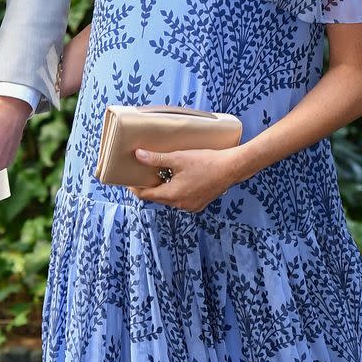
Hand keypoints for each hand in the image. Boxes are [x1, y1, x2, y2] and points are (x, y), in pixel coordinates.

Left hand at [129, 146, 244, 212]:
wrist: (232, 168)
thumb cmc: (207, 162)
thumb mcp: (179, 158)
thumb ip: (157, 158)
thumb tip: (138, 155)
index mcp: (173, 195)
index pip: (146, 196)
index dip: (136, 188)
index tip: (129, 180)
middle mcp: (180, 205)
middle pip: (158, 198)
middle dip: (149, 187)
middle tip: (144, 174)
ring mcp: (191, 206)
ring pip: (170, 199)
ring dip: (163, 189)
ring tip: (161, 174)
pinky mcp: (199, 204)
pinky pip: (181, 200)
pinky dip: (176, 191)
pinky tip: (178, 179)